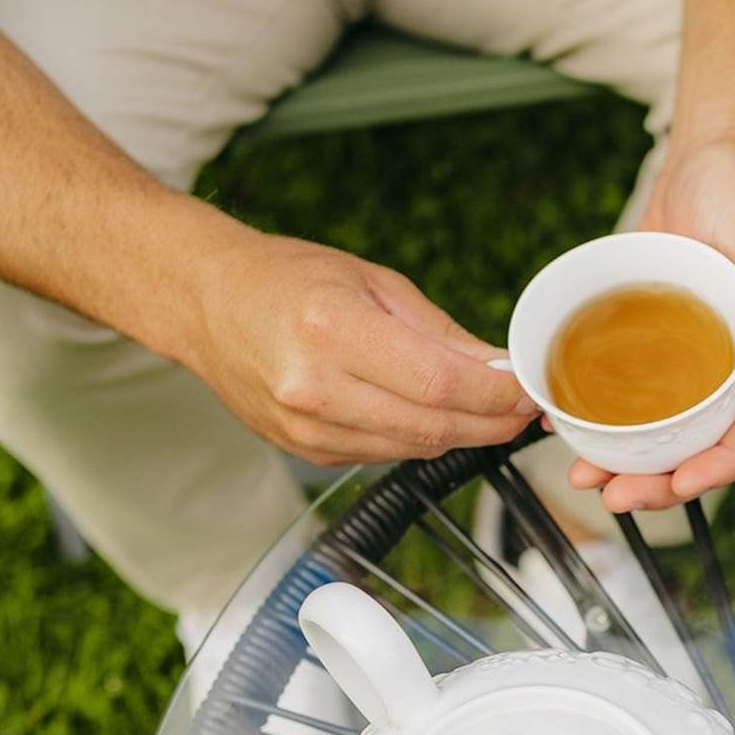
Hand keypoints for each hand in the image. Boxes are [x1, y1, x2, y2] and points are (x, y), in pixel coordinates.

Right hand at [186, 233, 535, 464]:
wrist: (207, 302)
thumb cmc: (288, 279)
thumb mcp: (374, 283)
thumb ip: (442, 334)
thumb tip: (500, 369)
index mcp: (332, 331)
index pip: (441, 385)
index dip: (496, 396)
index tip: (528, 390)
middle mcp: (314, 388)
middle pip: (433, 427)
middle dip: (491, 423)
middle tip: (522, 410)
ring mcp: (306, 428)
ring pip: (413, 449)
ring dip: (461, 435)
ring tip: (488, 412)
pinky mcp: (306, 452)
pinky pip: (384, 455)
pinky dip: (418, 439)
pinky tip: (431, 417)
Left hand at [570, 138, 734, 509]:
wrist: (708, 157)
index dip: (724, 466)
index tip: (682, 482)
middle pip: (708, 445)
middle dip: (663, 481)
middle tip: (615, 495)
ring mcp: (700, 360)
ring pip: (668, 429)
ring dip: (628, 460)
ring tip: (584, 475)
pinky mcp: (662, 345)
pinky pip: (637, 394)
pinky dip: (605, 415)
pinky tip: (566, 425)